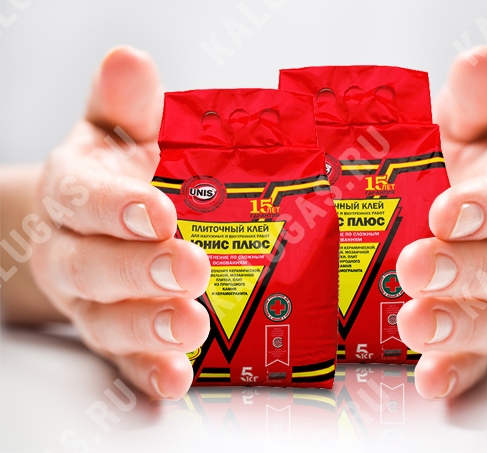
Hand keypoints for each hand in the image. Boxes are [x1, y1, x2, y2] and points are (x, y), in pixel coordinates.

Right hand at [29, 46, 210, 398]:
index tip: (159, 212)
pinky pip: (124, 361)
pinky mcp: (114, 337)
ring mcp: (93, 300)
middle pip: (93, 265)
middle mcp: (75, 251)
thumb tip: (131, 60)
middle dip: (140, 269)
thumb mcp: (113, 134)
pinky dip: (147, 371)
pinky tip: (176, 376)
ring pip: (107, 319)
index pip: (82, 197)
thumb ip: (124, 106)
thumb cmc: (113, 178)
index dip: (116, 207)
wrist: (90, 229)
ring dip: (148, 326)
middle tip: (189, 268)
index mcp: (75, 192)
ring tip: (190, 325)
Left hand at [396, 47, 486, 398]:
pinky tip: (429, 378)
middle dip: (465, 269)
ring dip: (456, 326)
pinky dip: (457, 372)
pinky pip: (479, 360)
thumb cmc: (486, 172)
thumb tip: (477, 60)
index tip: (447, 211)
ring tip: (414, 323)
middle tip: (416, 266)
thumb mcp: (486, 128)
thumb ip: (482, 103)